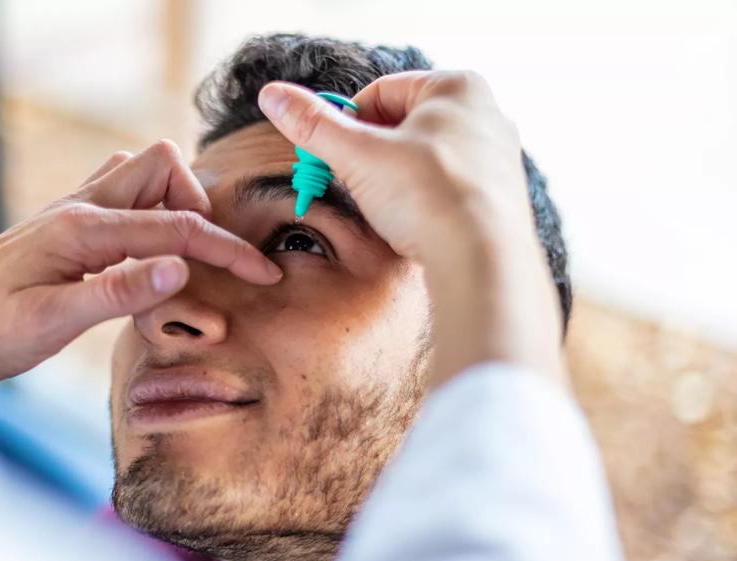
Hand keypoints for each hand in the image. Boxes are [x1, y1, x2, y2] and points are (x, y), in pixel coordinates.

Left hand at [0, 140, 281, 398]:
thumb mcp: (50, 324)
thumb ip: (118, 291)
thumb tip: (181, 265)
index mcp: (81, 230)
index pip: (175, 227)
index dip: (227, 250)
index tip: (265, 275)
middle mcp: (78, 208)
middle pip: (161, 167)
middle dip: (197, 206)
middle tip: (207, 261)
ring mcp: (68, 211)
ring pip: (140, 174)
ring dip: (172, 204)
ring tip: (180, 258)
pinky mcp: (62, 226)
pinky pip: (119, 195)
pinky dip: (147, 213)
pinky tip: (143, 258)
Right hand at [258, 72, 564, 385]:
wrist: (482, 261)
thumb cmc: (428, 198)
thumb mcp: (358, 156)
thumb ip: (313, 125)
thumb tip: (272, 95)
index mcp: (456, 87)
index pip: (380, 92)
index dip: (346, 124)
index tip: (330, 154)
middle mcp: (484, 113)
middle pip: (402, 124)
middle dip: (369, 154)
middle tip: (352, 182)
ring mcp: (495, 156)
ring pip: (423, 157)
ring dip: (393, 179)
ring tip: (386, 208)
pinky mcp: (499, 195)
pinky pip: (446, 187)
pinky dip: (421, 201)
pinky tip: (413, 224)